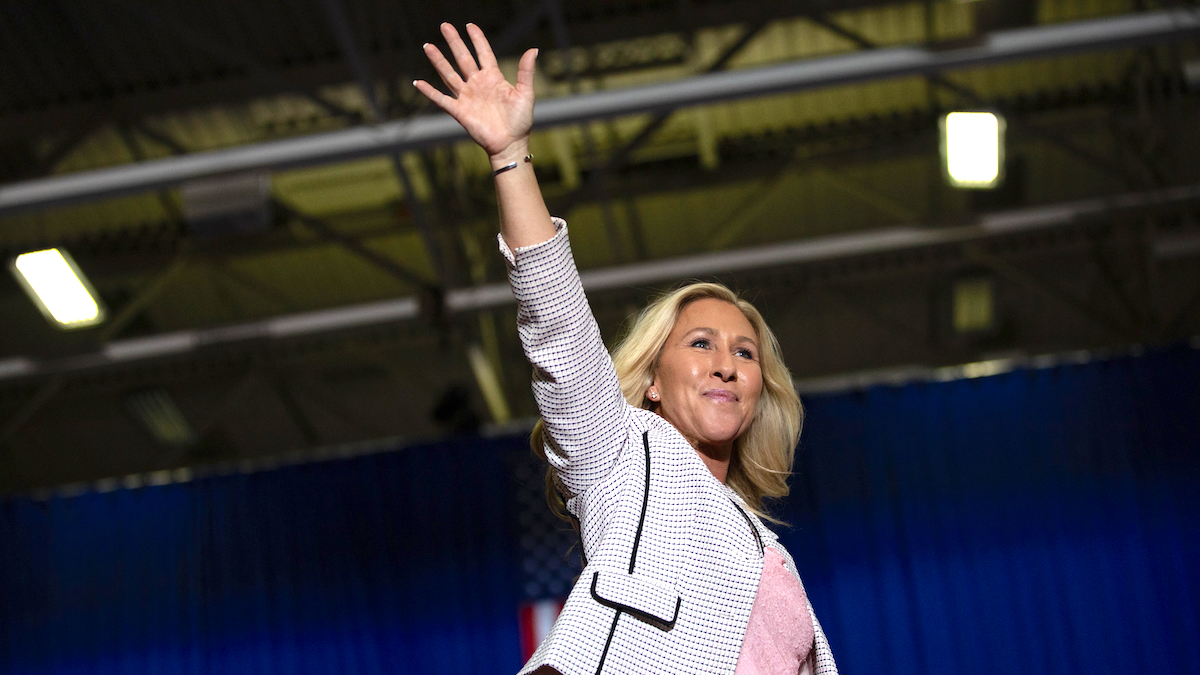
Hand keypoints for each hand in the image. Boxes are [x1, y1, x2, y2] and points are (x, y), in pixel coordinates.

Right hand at [413, 23, 537, 164]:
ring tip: (428, 46)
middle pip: (463, 58)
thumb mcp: (525, 93)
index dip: (477, 39)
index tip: (469, 25)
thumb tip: (533, 49)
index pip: (483, 53)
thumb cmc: (520, 120)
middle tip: (445, 26)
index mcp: (493, 78)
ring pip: (449, 74)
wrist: (510, 143)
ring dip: (438, 61)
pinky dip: (430, 91)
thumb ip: (526, 71)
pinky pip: (441, 99)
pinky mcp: (459, 111)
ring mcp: (467, 96)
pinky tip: (418, 82)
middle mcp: (477, 84)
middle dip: (454, 42)